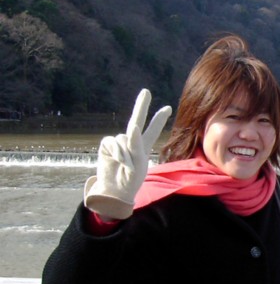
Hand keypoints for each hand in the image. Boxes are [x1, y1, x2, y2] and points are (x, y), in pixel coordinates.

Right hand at [84, 89, 171, 220]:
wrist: (115, 191)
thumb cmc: (130, 181)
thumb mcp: (138, 164)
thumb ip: (136, 145)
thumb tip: (131, 127)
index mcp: (143, 146)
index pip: (153, 130)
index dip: (159, 119)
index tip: (168, 108)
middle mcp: (131, 141)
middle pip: (137, 119)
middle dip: (141, 105)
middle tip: (146, 92)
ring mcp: (118, 143)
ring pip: (123, 138)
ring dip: (125, 152)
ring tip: (126, 166)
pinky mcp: (107, 146)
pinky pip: (112, 142)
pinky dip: (116, 152)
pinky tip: (116, 162)